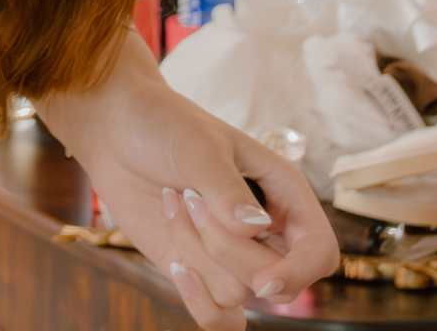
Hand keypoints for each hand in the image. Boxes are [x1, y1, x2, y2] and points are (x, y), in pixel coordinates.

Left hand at [39, 33, 338, 329]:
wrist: (118, 133)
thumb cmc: (164, 124)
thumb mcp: (198, 144)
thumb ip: (225, 186)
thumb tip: (254, 227)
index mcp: (283, 192)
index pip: (318, 251)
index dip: (298, 273)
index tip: (262, 279)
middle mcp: (267, 231)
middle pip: (276, 281)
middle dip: (224, 248)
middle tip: (188, 196)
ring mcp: (235, 257)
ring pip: (237, 294)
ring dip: (194, 251)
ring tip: (173, 202)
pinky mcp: (204, 273)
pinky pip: (219, 318)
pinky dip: (197, 299)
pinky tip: (175, 263)